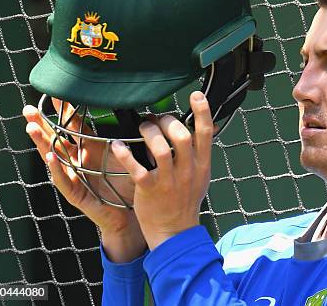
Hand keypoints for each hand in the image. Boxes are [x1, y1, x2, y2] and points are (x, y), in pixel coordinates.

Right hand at [23, 100, 145, 261]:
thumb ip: (130, 140)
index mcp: (91, 149)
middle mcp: (79, 160)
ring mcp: (74, 176)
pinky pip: (63, 179)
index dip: (66, 112)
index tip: (57, 93)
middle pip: (57, 138)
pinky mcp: (75, 193)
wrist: (130, 214)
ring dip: (42, 142)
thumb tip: (141, 115)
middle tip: (29, 108)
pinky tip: (49, 156)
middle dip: (42, 123)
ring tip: (32, 127)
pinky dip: (56, 168)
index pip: (75, 126)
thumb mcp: (130, 158)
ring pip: (54, 156)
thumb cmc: (129, 185)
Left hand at [111, 91, 213, 249]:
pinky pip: (136, 167)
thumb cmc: (185, 201)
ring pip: (159, 148)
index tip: (196, 95)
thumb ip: (201, 152)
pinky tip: (118, 145)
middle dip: (168, 121)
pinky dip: (125, 153)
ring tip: (143, 128)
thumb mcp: (201, 176)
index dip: (202, 111)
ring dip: (149, 132)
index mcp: (202, 165)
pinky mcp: (149, 189)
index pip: (205, 133)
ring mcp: (169, 181)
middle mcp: (187, 171)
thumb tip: (208, 127)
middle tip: (158, 120)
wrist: (175, 232)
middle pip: (181, 136)